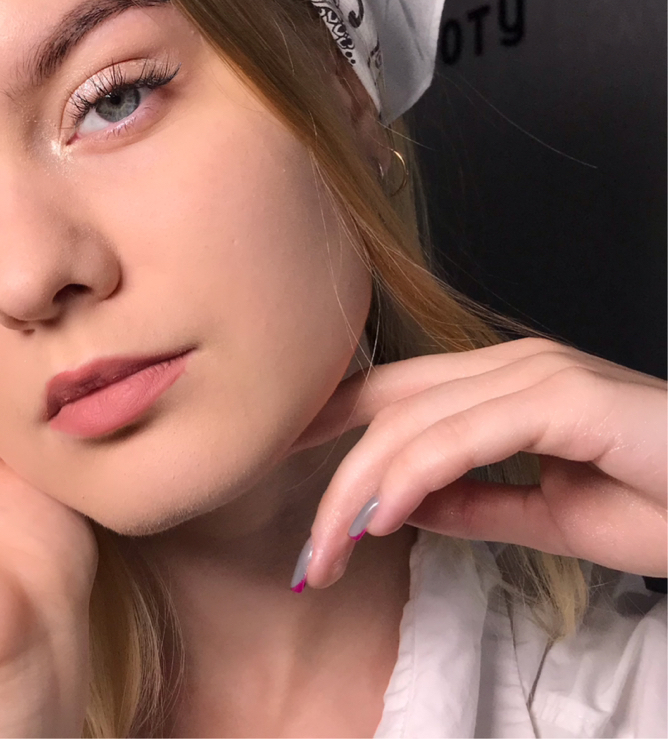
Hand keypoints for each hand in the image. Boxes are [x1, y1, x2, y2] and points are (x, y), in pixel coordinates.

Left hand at [302, 338, 666, 586]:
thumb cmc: (666, 501)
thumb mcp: (551, 515)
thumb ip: (476, 504)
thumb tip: (404, 507)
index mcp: (504, 383)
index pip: (392, 393)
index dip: (332, 426)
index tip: (288, 474)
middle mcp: (511, 364)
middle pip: (388, 407)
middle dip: (331, 475)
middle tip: (305, 554)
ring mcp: (536, 373)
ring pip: (412, 421)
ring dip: (357, 490)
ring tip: (326, 551)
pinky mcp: (562, 396)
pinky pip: (462, 434)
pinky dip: (411, 476)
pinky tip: (381, 516)